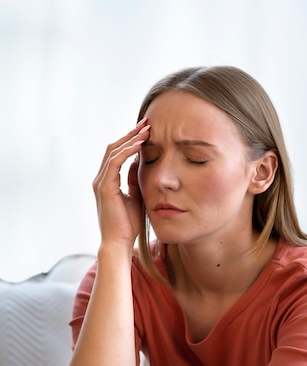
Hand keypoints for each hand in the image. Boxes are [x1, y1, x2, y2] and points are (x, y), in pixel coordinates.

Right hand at [93, 118, 150, 247]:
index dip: (130, 140)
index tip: (146, 131)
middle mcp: (100, 179)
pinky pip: (115, 163)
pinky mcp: (105, 188)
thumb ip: (134, 180)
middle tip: (147, 123)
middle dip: (130, 134)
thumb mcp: (135, 197)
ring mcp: (101, 182)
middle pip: (113, 148)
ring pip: (113, 152)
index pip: (116, 153)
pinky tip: (141, 145)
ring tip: (147, 130)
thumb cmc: (127, 224)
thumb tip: (139, 164)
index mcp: (106, 181)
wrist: (119, 242)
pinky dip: (128, 152)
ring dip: (131, 139)